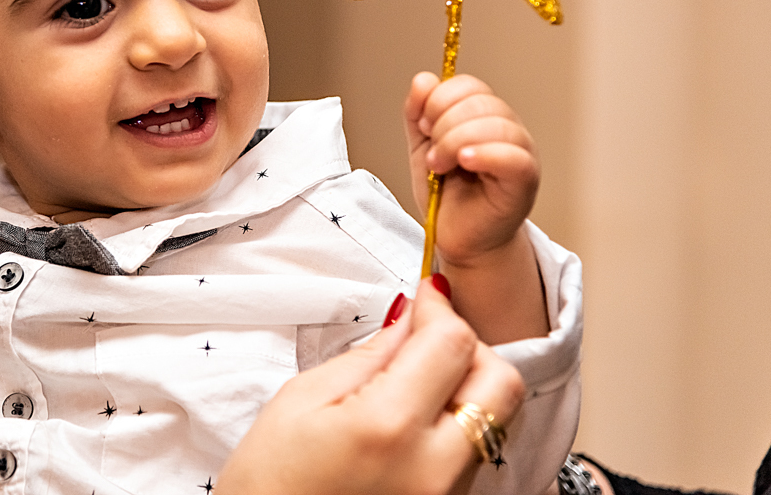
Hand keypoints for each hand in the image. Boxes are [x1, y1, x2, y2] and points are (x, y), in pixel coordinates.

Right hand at [216, 279, 524, 494]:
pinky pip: (476, 452)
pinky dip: (457, 422)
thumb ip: (369, 355)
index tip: (424, 295)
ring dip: (465, 385)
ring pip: (495, 418)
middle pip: (501, 381)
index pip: (453, 343)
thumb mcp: (302, 400)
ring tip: (412, 382)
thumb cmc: (269, 485)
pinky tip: (413, 420)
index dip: (440, 307)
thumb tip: (409, 317)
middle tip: (427, 337)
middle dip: (470, 345)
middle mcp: (433, 468)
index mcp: (387, 428)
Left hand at [404, 72, 538, 265]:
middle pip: (480, 102)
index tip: (423, 126)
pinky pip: (514, 156)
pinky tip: (465, 163)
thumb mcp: (422, 147)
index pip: (469, 86)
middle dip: (444, 124)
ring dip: (455, 142)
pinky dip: (485, 154)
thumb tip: (423, 79)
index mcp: (484, 116)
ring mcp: (520, 152)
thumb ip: (418, 113)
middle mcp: (507, 128)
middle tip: (433, 154)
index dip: (439, 99)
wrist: (458, 238)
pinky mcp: (525, 180)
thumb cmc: (447, 196)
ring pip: (496, 125)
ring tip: (441, 167)